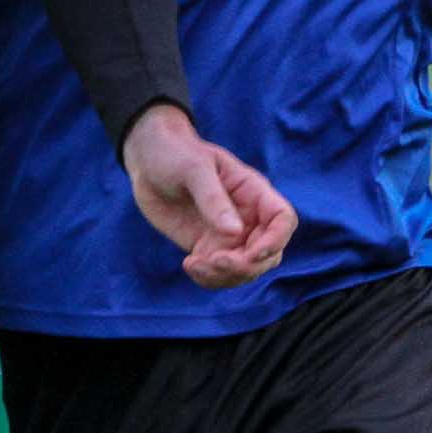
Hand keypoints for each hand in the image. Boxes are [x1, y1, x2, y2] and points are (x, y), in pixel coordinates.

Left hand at [120, 104, 296, 289]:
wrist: (148, 162)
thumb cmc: (176, 154)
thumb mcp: (194, 169)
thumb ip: (214, 200)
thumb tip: (234, 233)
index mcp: (253, 192)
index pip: (283, 220)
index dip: (276, 241)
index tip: (251, 253)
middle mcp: (247, 217)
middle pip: (269, 254)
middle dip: (247, 266)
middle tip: (215, 261)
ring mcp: (228, 236)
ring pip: (245, 270)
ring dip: (225, 277)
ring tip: (195, 264)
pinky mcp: (208, 248)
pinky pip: (219, 274)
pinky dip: (208, 279)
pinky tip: (189, 264)